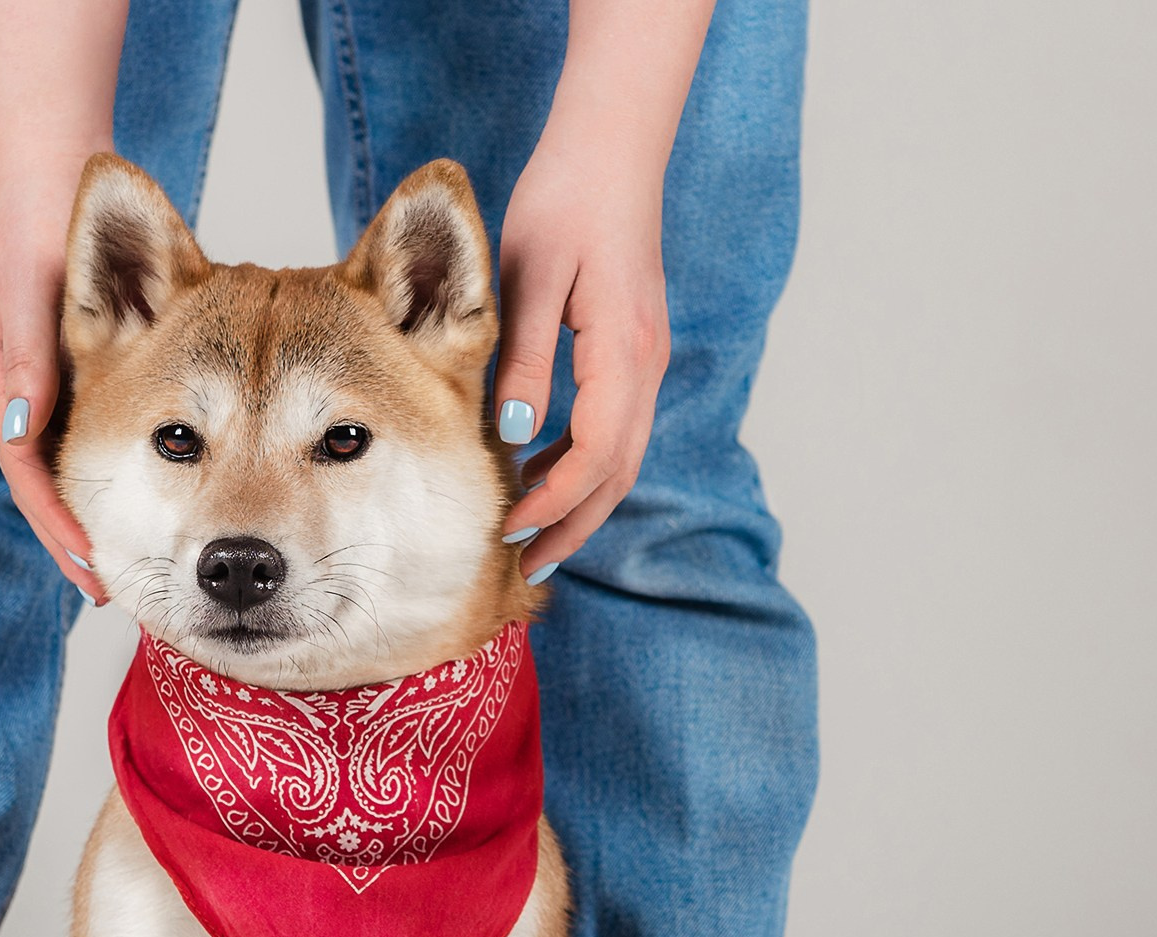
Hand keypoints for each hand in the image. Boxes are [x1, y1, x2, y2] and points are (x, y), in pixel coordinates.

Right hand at [0, 169, 105, 601]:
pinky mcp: (74, 371)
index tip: (92, 569)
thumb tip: (25, 426)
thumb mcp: (25, 286)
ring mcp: (48, 386)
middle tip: (118, 593)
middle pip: (52, 486)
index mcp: (6, 384)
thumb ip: (26, 353)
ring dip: (95, 518)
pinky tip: (148, 498)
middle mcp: (25, 394)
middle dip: (79, 541)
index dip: (59, 526)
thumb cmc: (32, 224)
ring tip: (129, 568)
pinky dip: (115, 474)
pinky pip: (95, 437)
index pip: (31, 474)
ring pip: (72, 469)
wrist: (46, 176)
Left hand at [492, 146, 669, 579]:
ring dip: (581, 501)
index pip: (596, 454)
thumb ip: (525, 360)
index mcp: (622, 351)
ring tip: (533, 536)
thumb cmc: (564, 202)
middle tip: (524, 565)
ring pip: (622, 455)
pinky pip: (617, 428)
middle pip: (618, 472)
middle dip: (573, 524)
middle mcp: (645, 363)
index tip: (510, 531)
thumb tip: (514, 438)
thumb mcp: (531, 280)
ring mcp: (646, 358)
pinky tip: (544, 472)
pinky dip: (585, 464)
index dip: (555, 502)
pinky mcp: (634, 349)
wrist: (610, 150)